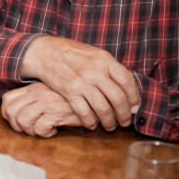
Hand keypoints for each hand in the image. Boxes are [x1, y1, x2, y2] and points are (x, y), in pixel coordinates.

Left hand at [1, 83, 81, 136]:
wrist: (96, 98)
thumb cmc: (72, 99)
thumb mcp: (50, 93)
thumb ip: (35, 99)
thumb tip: (18, 114)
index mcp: (33, 88)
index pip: (7, 99)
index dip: (8, 114)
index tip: (18, 122)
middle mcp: (37, 94)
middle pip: (12, 112)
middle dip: (18, 126)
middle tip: (31, 129)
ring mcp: (46, 102)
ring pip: (23, 121)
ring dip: (31, 131)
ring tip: (43, 130)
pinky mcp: (57, 113)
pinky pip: (40, 128)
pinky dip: (45, 134)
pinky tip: (54, 131)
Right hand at [20, 36, 139, 130]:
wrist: (44, 52)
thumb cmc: (70, 53)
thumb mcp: (93, 54)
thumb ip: (109, 68)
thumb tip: (126, 88)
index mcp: (104, 59)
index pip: (127, 81)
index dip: (134, 97)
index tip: (134, 107)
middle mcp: (95, 71)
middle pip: (118, 98)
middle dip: (124, 114)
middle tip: (125, 122)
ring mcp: (82, 81)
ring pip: (103, 108)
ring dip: (109, 122)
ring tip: (110, 126)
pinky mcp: (68, 91)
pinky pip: (84, 112)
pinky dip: (90, 122)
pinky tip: (91, 125)